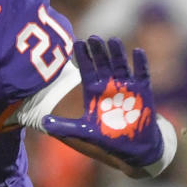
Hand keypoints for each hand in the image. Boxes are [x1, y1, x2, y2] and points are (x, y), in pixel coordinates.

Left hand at [42, 36, 162, 167]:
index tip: (77, 42)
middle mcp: (109, 86)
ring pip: (121, 65)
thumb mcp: (84, 133)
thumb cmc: (107, 138)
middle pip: (103, 64)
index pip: (87, 70)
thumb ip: (64, 127)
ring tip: (113, 40)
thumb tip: (43, 123)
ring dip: (117, 54)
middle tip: (93, 37)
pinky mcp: (143, 92)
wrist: (133, 148)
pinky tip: (137, 52)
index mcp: (94, 92)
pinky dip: (140, 64)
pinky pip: (142, 75)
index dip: (83, 57)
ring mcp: (127, 87)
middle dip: (98, 51)